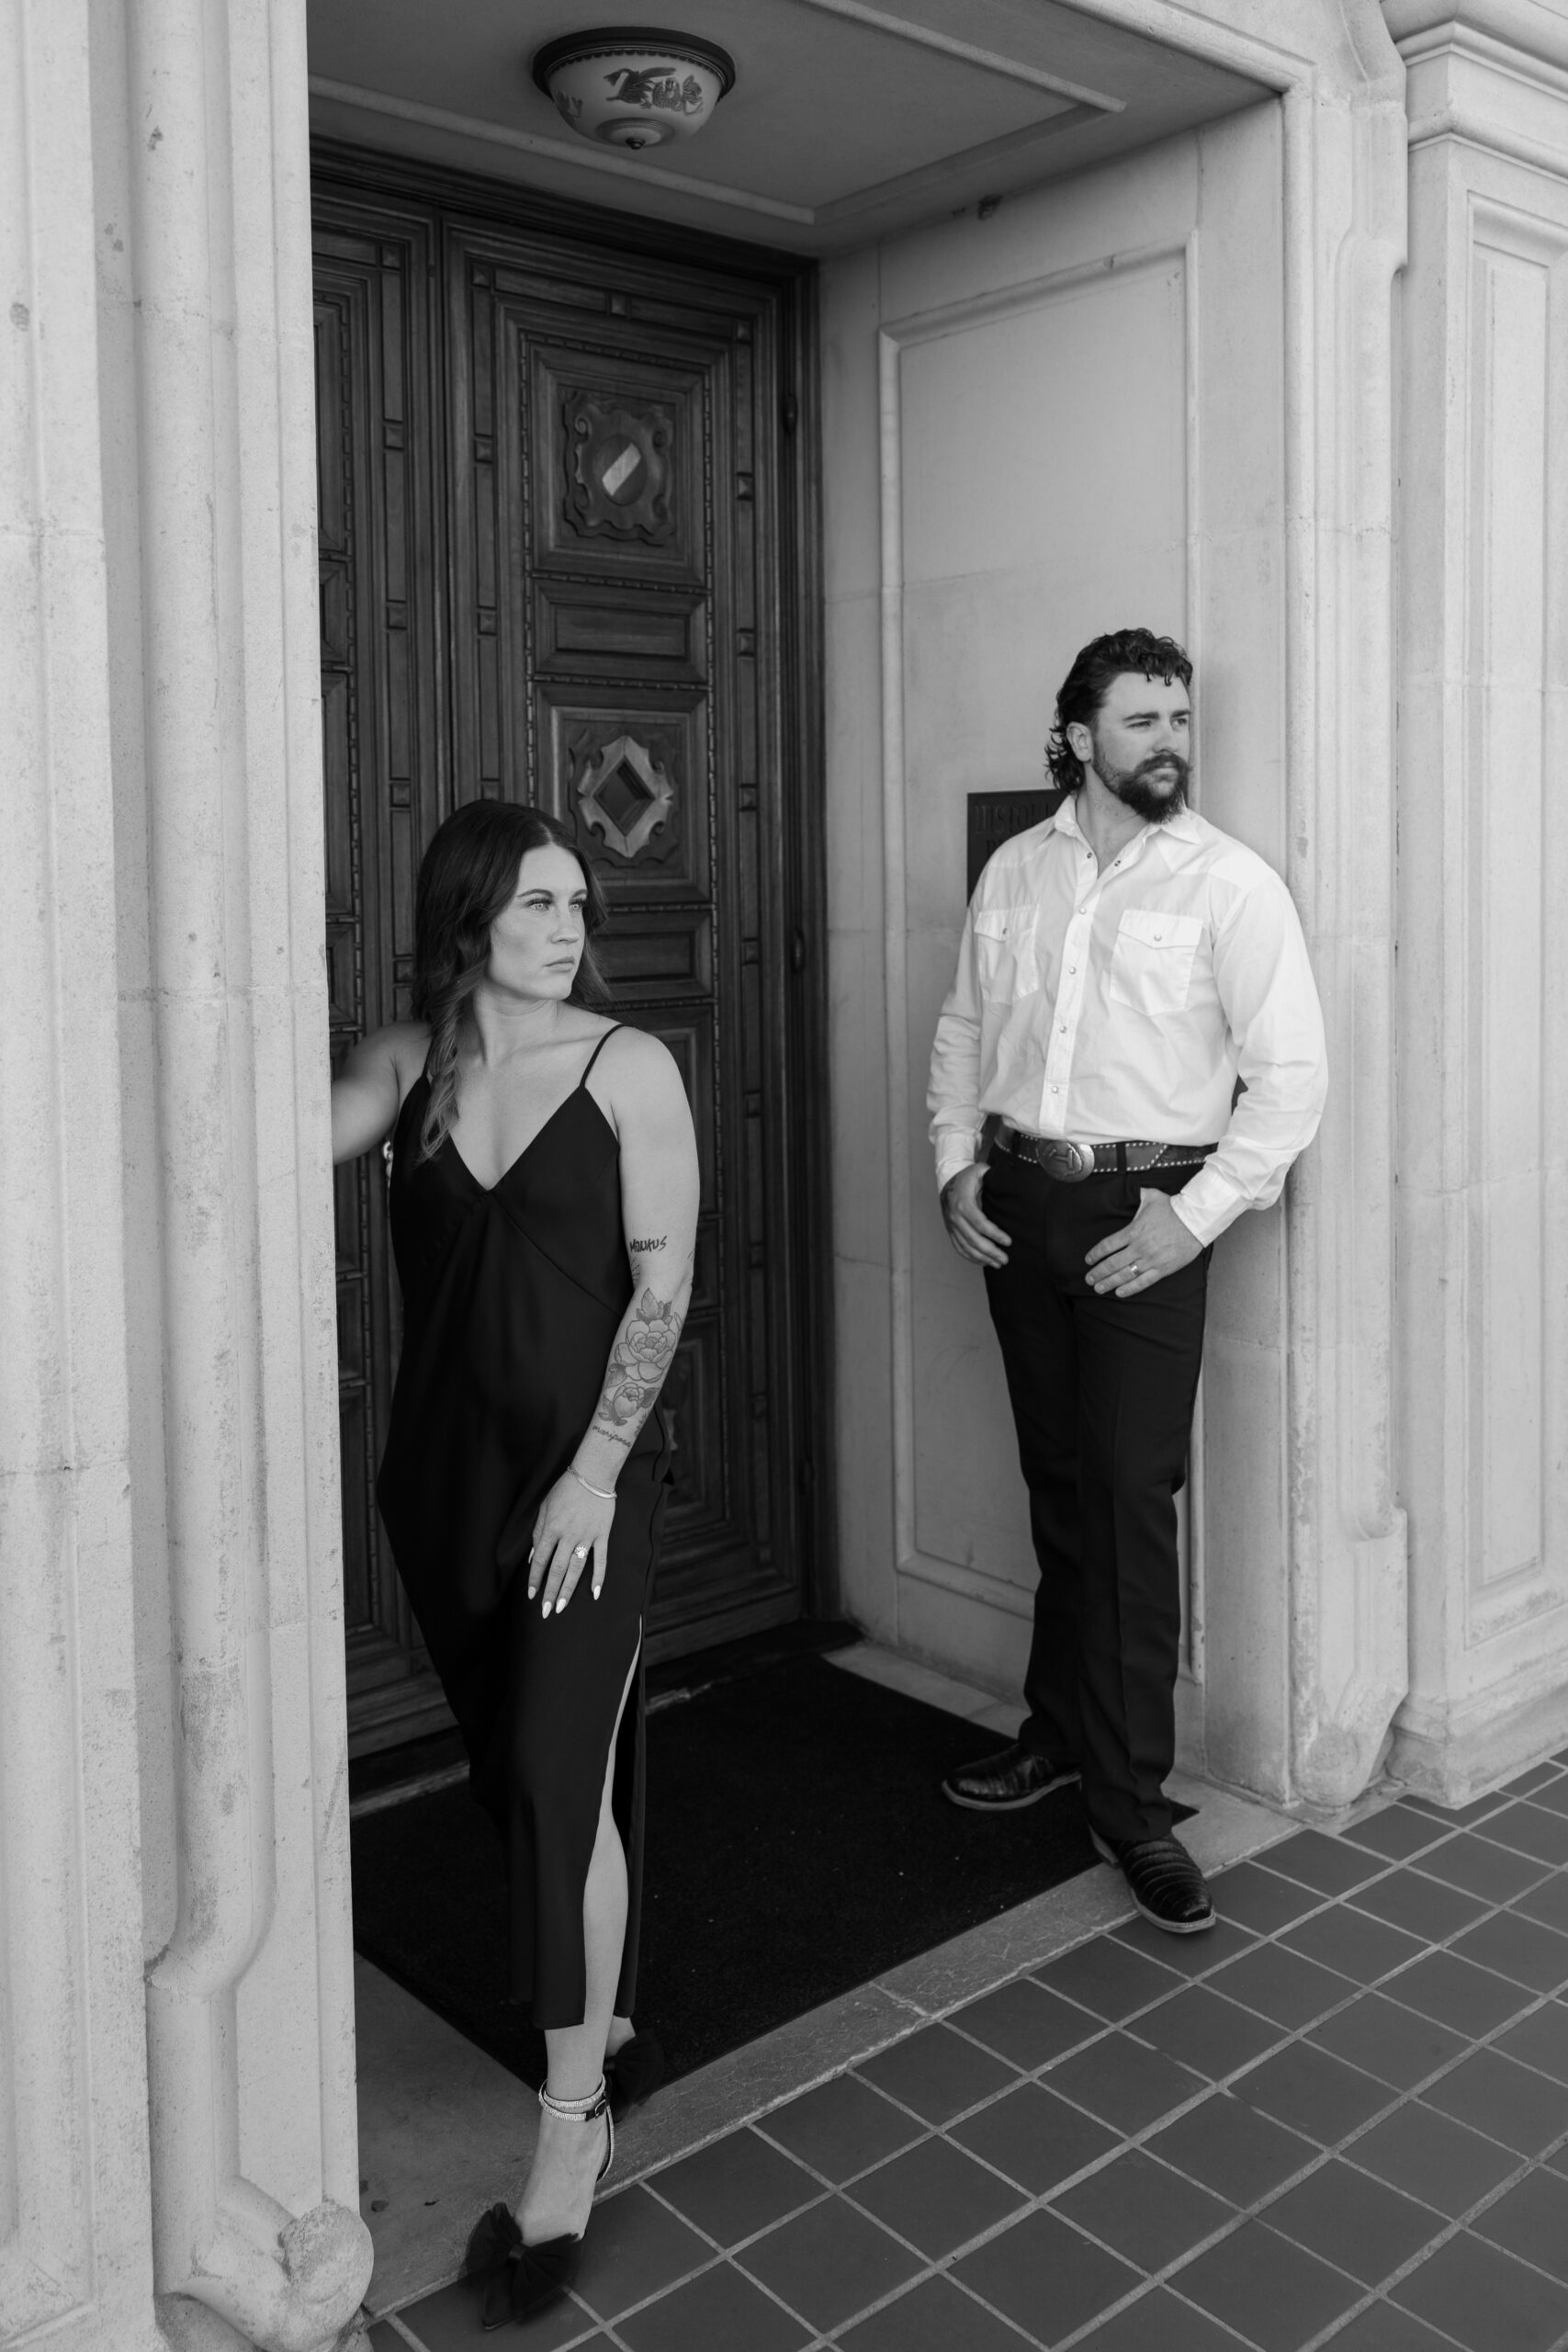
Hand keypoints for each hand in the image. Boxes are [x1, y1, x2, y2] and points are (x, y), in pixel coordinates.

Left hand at [529, 1471, 615, 1614]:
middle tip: (545, 1611)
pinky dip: (599, 1577)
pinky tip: (595, 1593)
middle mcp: (568, 1536)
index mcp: (551, 1529)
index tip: (531, 1595)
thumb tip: (535, 1556)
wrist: (592, 1474)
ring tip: (561, 1607)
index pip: (540, 1560)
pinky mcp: (602, 1536)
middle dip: (550, 1592)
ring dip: (568, 1590)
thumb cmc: (565, 1489)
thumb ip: (539, 1532)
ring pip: (576, 1569)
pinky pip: (601, 1560)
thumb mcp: (545, 1507)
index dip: (535, 1579)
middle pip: (557, 1570)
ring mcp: (587, 1537)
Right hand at [941, 1163, 1011, 1268]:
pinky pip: (959, 1248)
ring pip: (966, 1247)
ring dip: (982, 1258)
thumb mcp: (979, 1171)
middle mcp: (955, 1217)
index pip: (980, 1223)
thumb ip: (992, 1175)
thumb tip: (1007, 1180)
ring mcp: (951, 1226)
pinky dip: (970, 1257)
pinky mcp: (950, 1231)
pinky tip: (983, 1262)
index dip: (994, 1234)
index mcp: (963, 1204)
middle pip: (973, 1240)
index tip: (1008, 1242)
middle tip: (1005, 1259)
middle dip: (990, 1251)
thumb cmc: (967, 1178)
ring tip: (997, 1264)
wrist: (947, 1182)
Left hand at [1085, 1188, 1201, 1297]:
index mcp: (1133, 1231)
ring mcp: (1151, 1259)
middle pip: (1112, 1263)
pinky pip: (1143, 1282)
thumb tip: (1127, 1190)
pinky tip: (1120, 1292)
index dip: (1095, 1254)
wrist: (1196, 1219)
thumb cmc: (1173, 1207)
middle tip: (1089, 1279)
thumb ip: (1136, 1195)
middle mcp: (1139, 1247)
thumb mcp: (1150, 1196)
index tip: (1088, 1260)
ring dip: (1109, 1282)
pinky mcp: (1163, 1268)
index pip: (1108, 1245)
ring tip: (1099, 1287)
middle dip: (1098, 1273)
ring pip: (1125, 1274)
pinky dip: (1130, 1288)